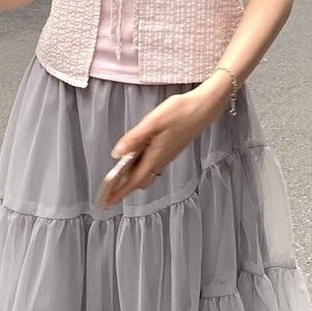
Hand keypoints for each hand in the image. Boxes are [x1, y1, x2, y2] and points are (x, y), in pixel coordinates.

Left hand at [102, 79, 230, 204]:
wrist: (204, 108)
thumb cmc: (180, 112)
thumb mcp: (153, 122)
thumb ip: (134, 138)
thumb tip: (117, 153)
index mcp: (155, 156)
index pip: (134, 181)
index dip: (120, 192)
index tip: (107, 202)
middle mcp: (161, 160)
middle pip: (140, 181)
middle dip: (124, 188)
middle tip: (108, 190)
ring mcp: (166, 155)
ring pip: (146, 173)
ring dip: (132, 177)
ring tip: (117, 176)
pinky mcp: (170, 149)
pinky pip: (152, 164)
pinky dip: (139, 167)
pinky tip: (134, 157)